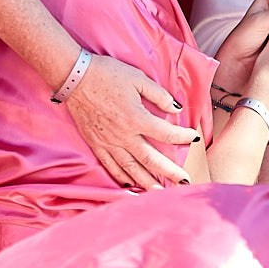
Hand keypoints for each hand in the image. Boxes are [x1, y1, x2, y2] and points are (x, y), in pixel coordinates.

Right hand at [65, 54, 204, 189]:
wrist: (75, 78)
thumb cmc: (107, 74)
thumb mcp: (138, 78)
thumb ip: (159, 95)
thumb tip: (176, 108)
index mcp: (137, 118)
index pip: (166, 133)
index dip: (183, 136)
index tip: (193, 138)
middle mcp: (124, 136)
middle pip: (151, 159)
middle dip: (170, 172)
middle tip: (185, 182)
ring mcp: (108, 143)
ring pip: (131, 169)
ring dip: (147, 182)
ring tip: (160, 193)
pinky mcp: (96, 145)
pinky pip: (110, 166)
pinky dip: (121, 178)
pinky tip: (129, 186)